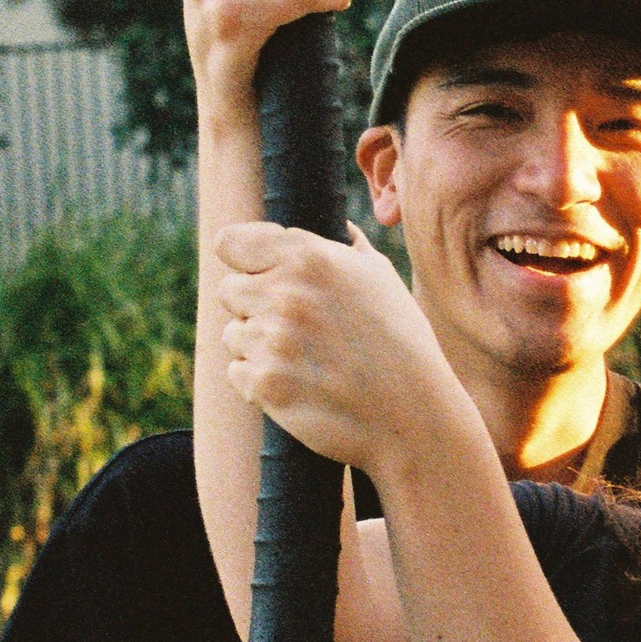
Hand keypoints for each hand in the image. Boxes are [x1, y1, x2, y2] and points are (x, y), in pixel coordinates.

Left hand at [216, 216, 459, 476]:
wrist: (412, 415)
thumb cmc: (401, 342)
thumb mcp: (381, 277)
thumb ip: (346, 245)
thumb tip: (336, 226)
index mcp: (309, 258)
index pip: (230, 243)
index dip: (243, 259)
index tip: (257, 272)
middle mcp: (284, 294)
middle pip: (228, 289)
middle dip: (253, 305)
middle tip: (295, 326)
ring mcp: (271, 341)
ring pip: (233, 333)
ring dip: (257, 345)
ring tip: (305, 358)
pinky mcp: (264, 385)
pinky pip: (237, 372)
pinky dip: (259, 380)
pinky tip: (299, 384)